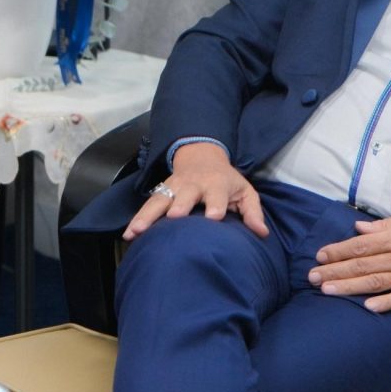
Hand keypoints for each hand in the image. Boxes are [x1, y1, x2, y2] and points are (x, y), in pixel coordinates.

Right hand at [125, 141, 268, 240]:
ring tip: (137, 231)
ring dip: (148, 215)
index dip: (216, 205)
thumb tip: (262, 233)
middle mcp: (193, 185)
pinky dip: (137, 219)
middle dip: (180, 205)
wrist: (201, 157)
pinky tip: (128, 234)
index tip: (213, 217)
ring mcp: (173, 188)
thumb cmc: (226, 181)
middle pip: (185, 195)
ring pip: (159, 201)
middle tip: (175, 216)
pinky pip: (147, 206)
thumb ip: (253, 212)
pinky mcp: (161, 193)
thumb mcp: (245, 191)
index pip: (217, 194)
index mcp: (216, 184)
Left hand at [306, 208, 390, 312]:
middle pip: (360, 265)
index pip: (358, 245)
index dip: (337, 251)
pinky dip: (385, 303)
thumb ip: (387, 225)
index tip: (319, 256)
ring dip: (348, 287)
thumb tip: (361, 227)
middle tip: (311, 278)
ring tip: (327, 291)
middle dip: (333, 271)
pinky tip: (368, 307)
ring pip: (374, 282)